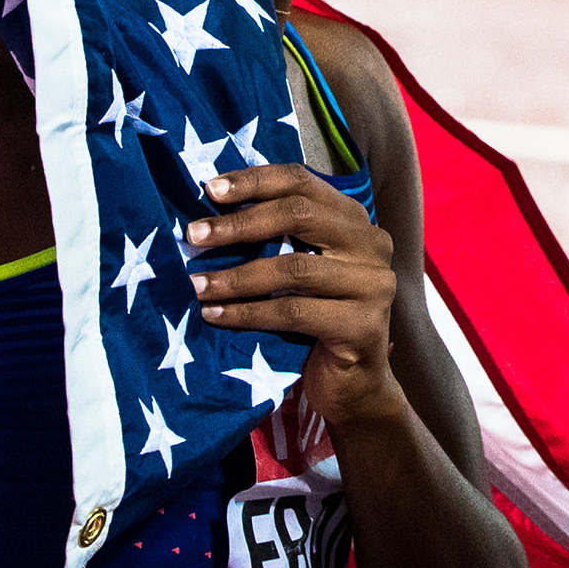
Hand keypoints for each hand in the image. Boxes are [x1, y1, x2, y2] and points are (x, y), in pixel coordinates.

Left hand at [183, 164, 401, 427]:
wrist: (353, 386)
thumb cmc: (315, 321)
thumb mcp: (300, 271)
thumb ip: (277, 240)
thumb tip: (208, 215)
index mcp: (355, 221)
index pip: (303, 182)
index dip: (255, 181)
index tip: (209, 189)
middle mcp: (373, 245)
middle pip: (300, 215)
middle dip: (239, 224)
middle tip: (194, 236)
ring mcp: (375, 285)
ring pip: (293, 268)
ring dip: (236, 276)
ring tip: (196, 285)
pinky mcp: (364, 325)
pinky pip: (294, 312)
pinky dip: (248, 313)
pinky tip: (215, 315)